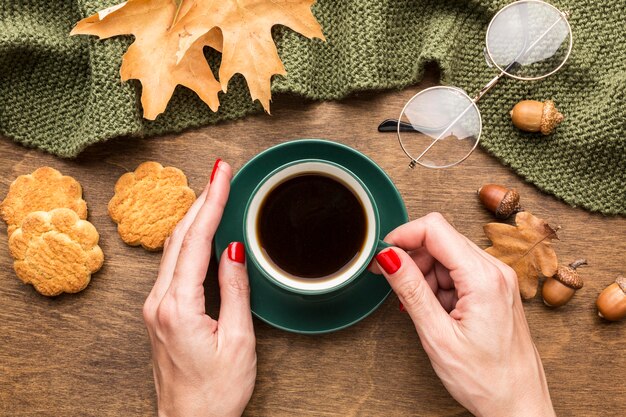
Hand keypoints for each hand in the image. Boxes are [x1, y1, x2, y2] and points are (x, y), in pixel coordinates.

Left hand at [142, 161, 255, 416]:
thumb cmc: (215, 393)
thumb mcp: (237, 341)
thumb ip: (234, 290)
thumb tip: (233, 249)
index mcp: (178, 306)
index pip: (196, 240)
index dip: (212, 201)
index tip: (222, 174)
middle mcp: (159, 302)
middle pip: (180, 237)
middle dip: (202, 199)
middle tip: (221, 172)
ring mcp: (155, 307)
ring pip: (174, 248)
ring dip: (195, 217)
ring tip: (215, 192)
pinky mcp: (160, 313)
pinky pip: (173, 265)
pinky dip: (190, 240)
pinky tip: (202, 231)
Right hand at [372, 213, 553, 416]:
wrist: (519, 406)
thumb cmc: (486, 380)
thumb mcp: (437, 335)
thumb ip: (411, 289)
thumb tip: (389, 257)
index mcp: (484, 278)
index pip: (435, 228)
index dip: (402, 236)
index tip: (382, 254)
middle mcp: (496, 271)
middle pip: (441, 239)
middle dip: (412, 258)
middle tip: (394, 286)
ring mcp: (498, 279)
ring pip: (448, 256)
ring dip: (426, 276)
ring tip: (423, 310)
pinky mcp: (495, 290)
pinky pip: (459, 273)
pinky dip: (439, 286)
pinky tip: (437, 312)